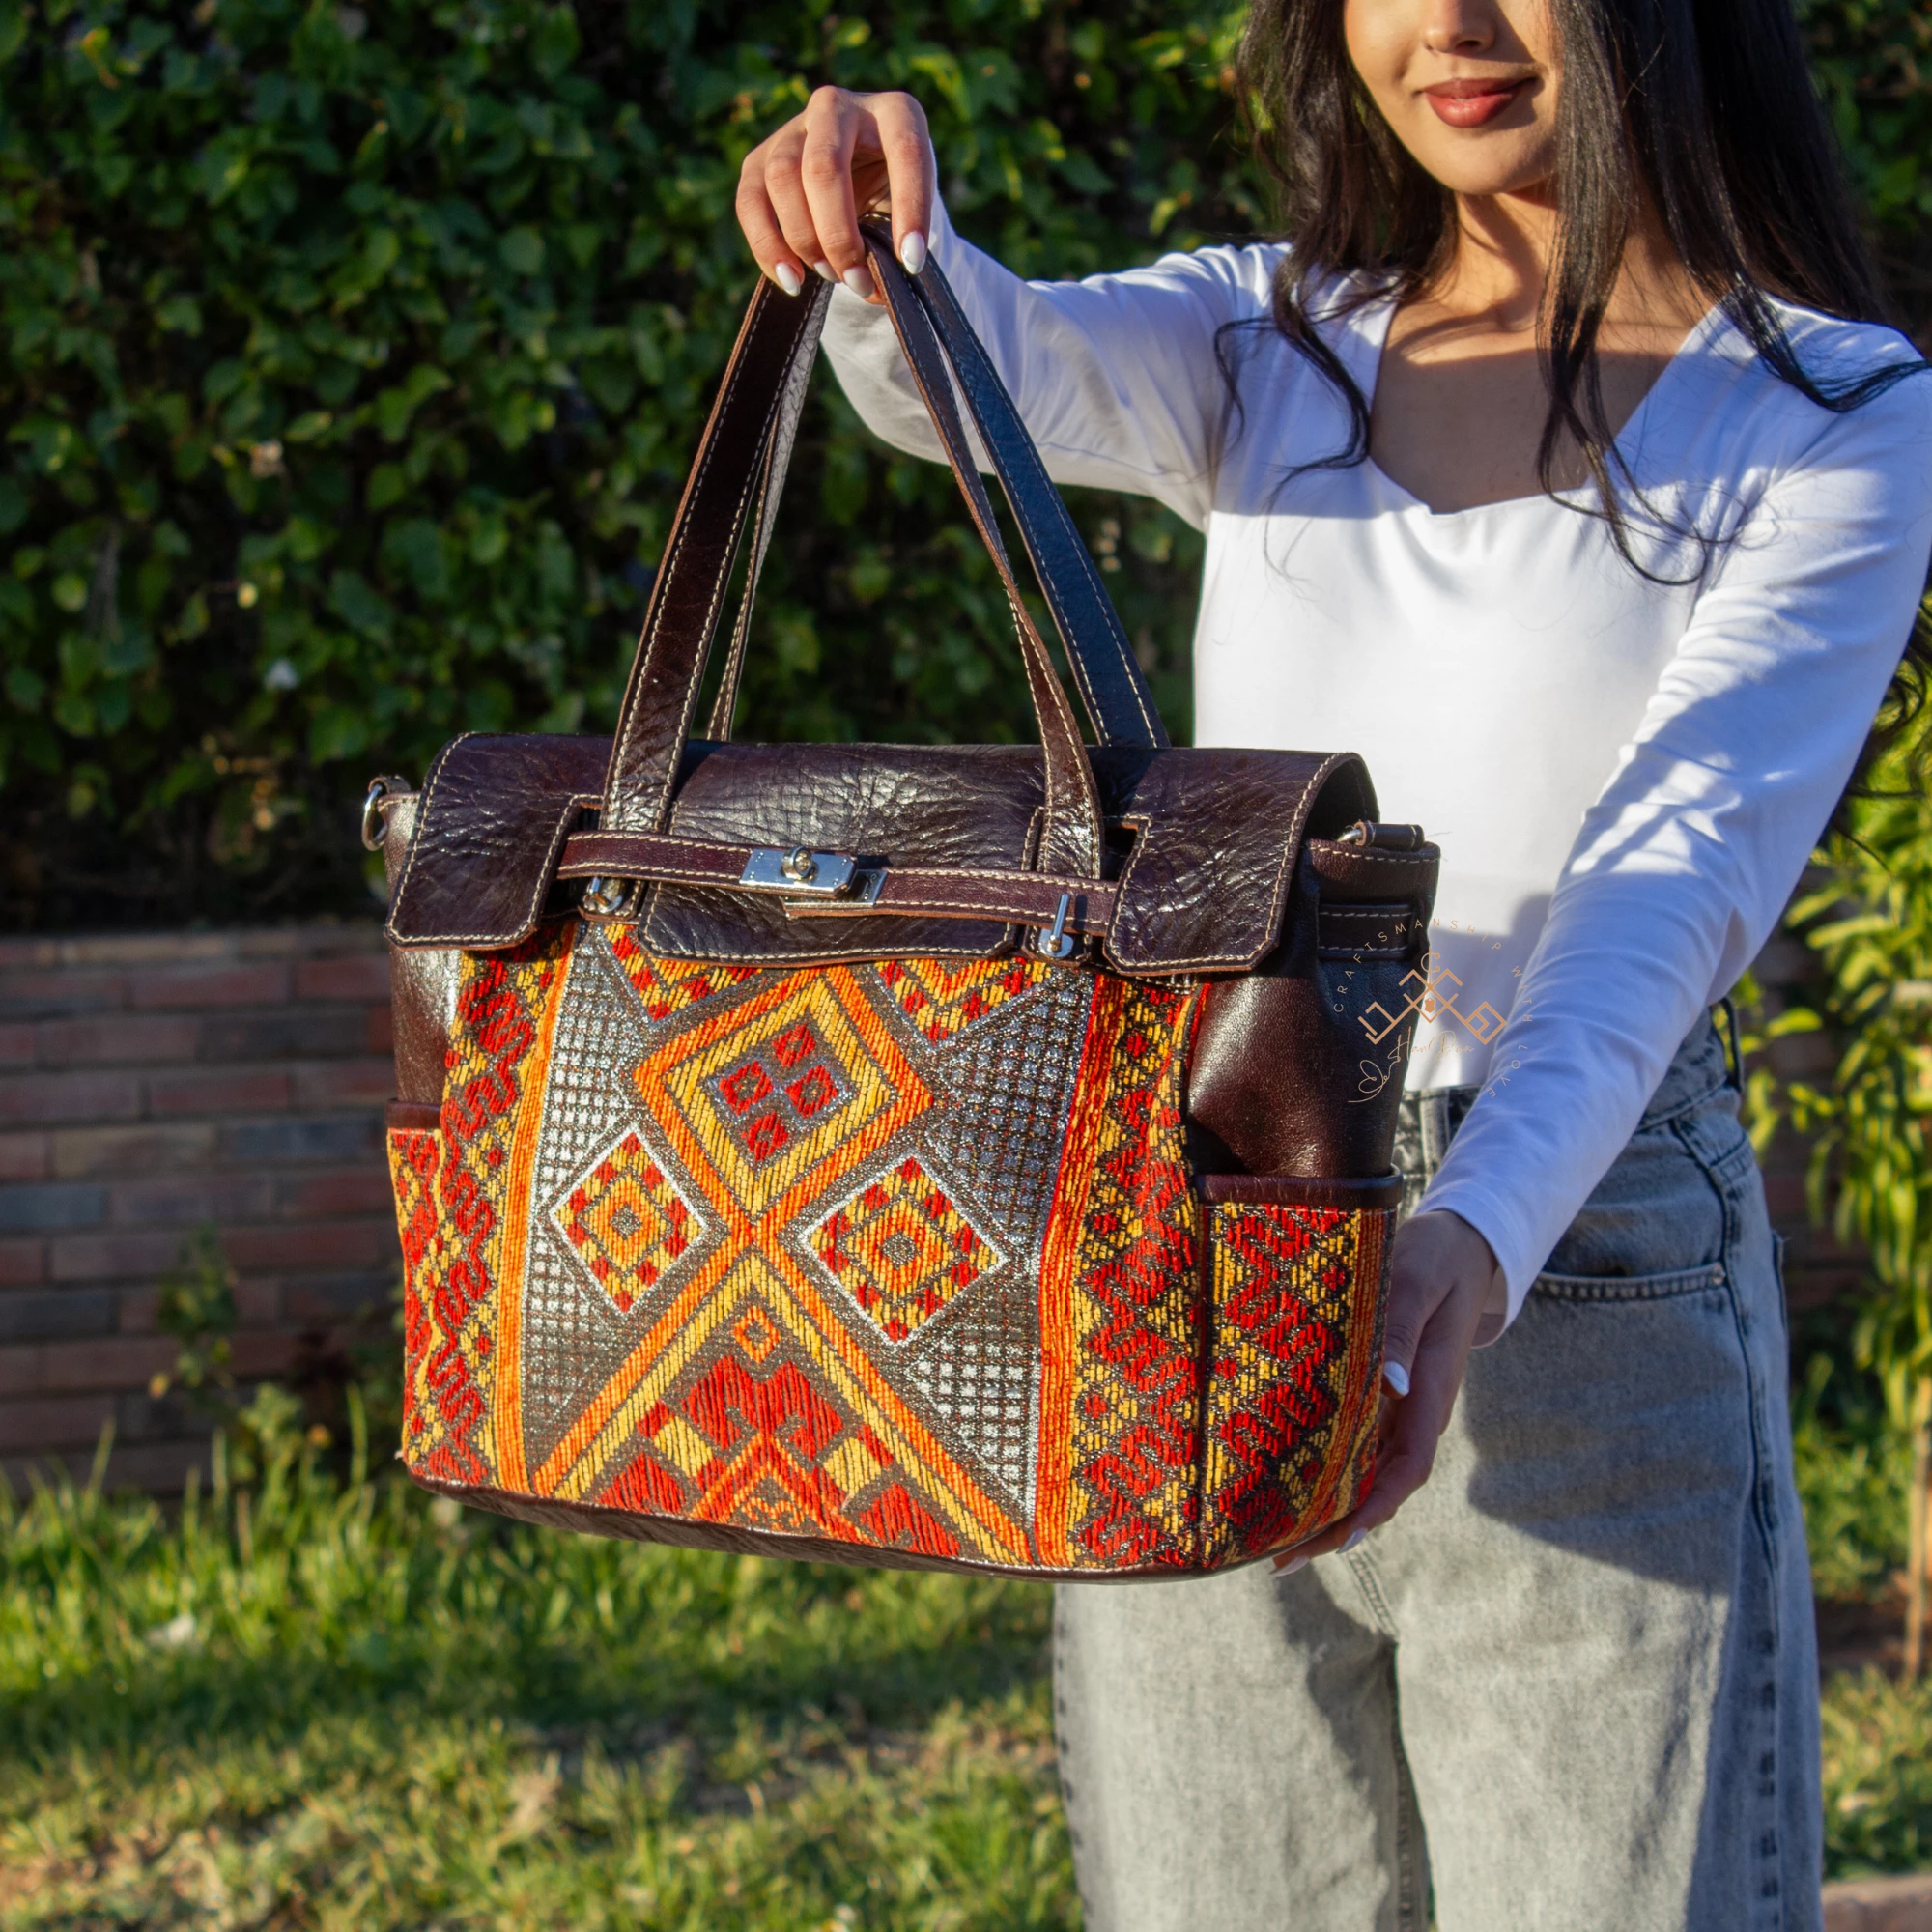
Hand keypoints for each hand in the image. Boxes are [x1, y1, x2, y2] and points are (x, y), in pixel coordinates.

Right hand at [736, 87, 936, 301]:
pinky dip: (767, 247)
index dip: (911, 208)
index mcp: (894, 112)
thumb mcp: (906, 208)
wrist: (859, 181)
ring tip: (830, 276)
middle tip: (857, 281)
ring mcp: (793, 129)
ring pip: (782, 178)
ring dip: (805, 239)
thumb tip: (871, 290)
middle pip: (824, 166)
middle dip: (839, 235)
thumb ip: (895, 241)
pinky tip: (791, 280)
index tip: (912, 263)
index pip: (906, 150)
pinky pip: (750, 201)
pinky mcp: (759, 159)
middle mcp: (838, 107)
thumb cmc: (892, 197)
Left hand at [1272, 1209, 1498, 1572]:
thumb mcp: (1417, 1282)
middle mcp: (1417, 1411)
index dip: (1372, 1508)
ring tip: (1274, 1536)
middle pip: (1379, 1484)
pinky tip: (1290, 1479)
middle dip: (1335, 1525)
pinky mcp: (1385, 1391)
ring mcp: (1402, 1405)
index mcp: (1431, 1394)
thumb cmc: (1435, 1258)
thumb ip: (1402, 1329)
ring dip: (1327, 1504)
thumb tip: (1390, 1387)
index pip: (1405, 1468)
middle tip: (1280, 1558)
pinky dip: (1328, 1466)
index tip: (1335, 1540)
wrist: (1458, 1243)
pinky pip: (1358, 1441)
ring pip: (1366, 1469)